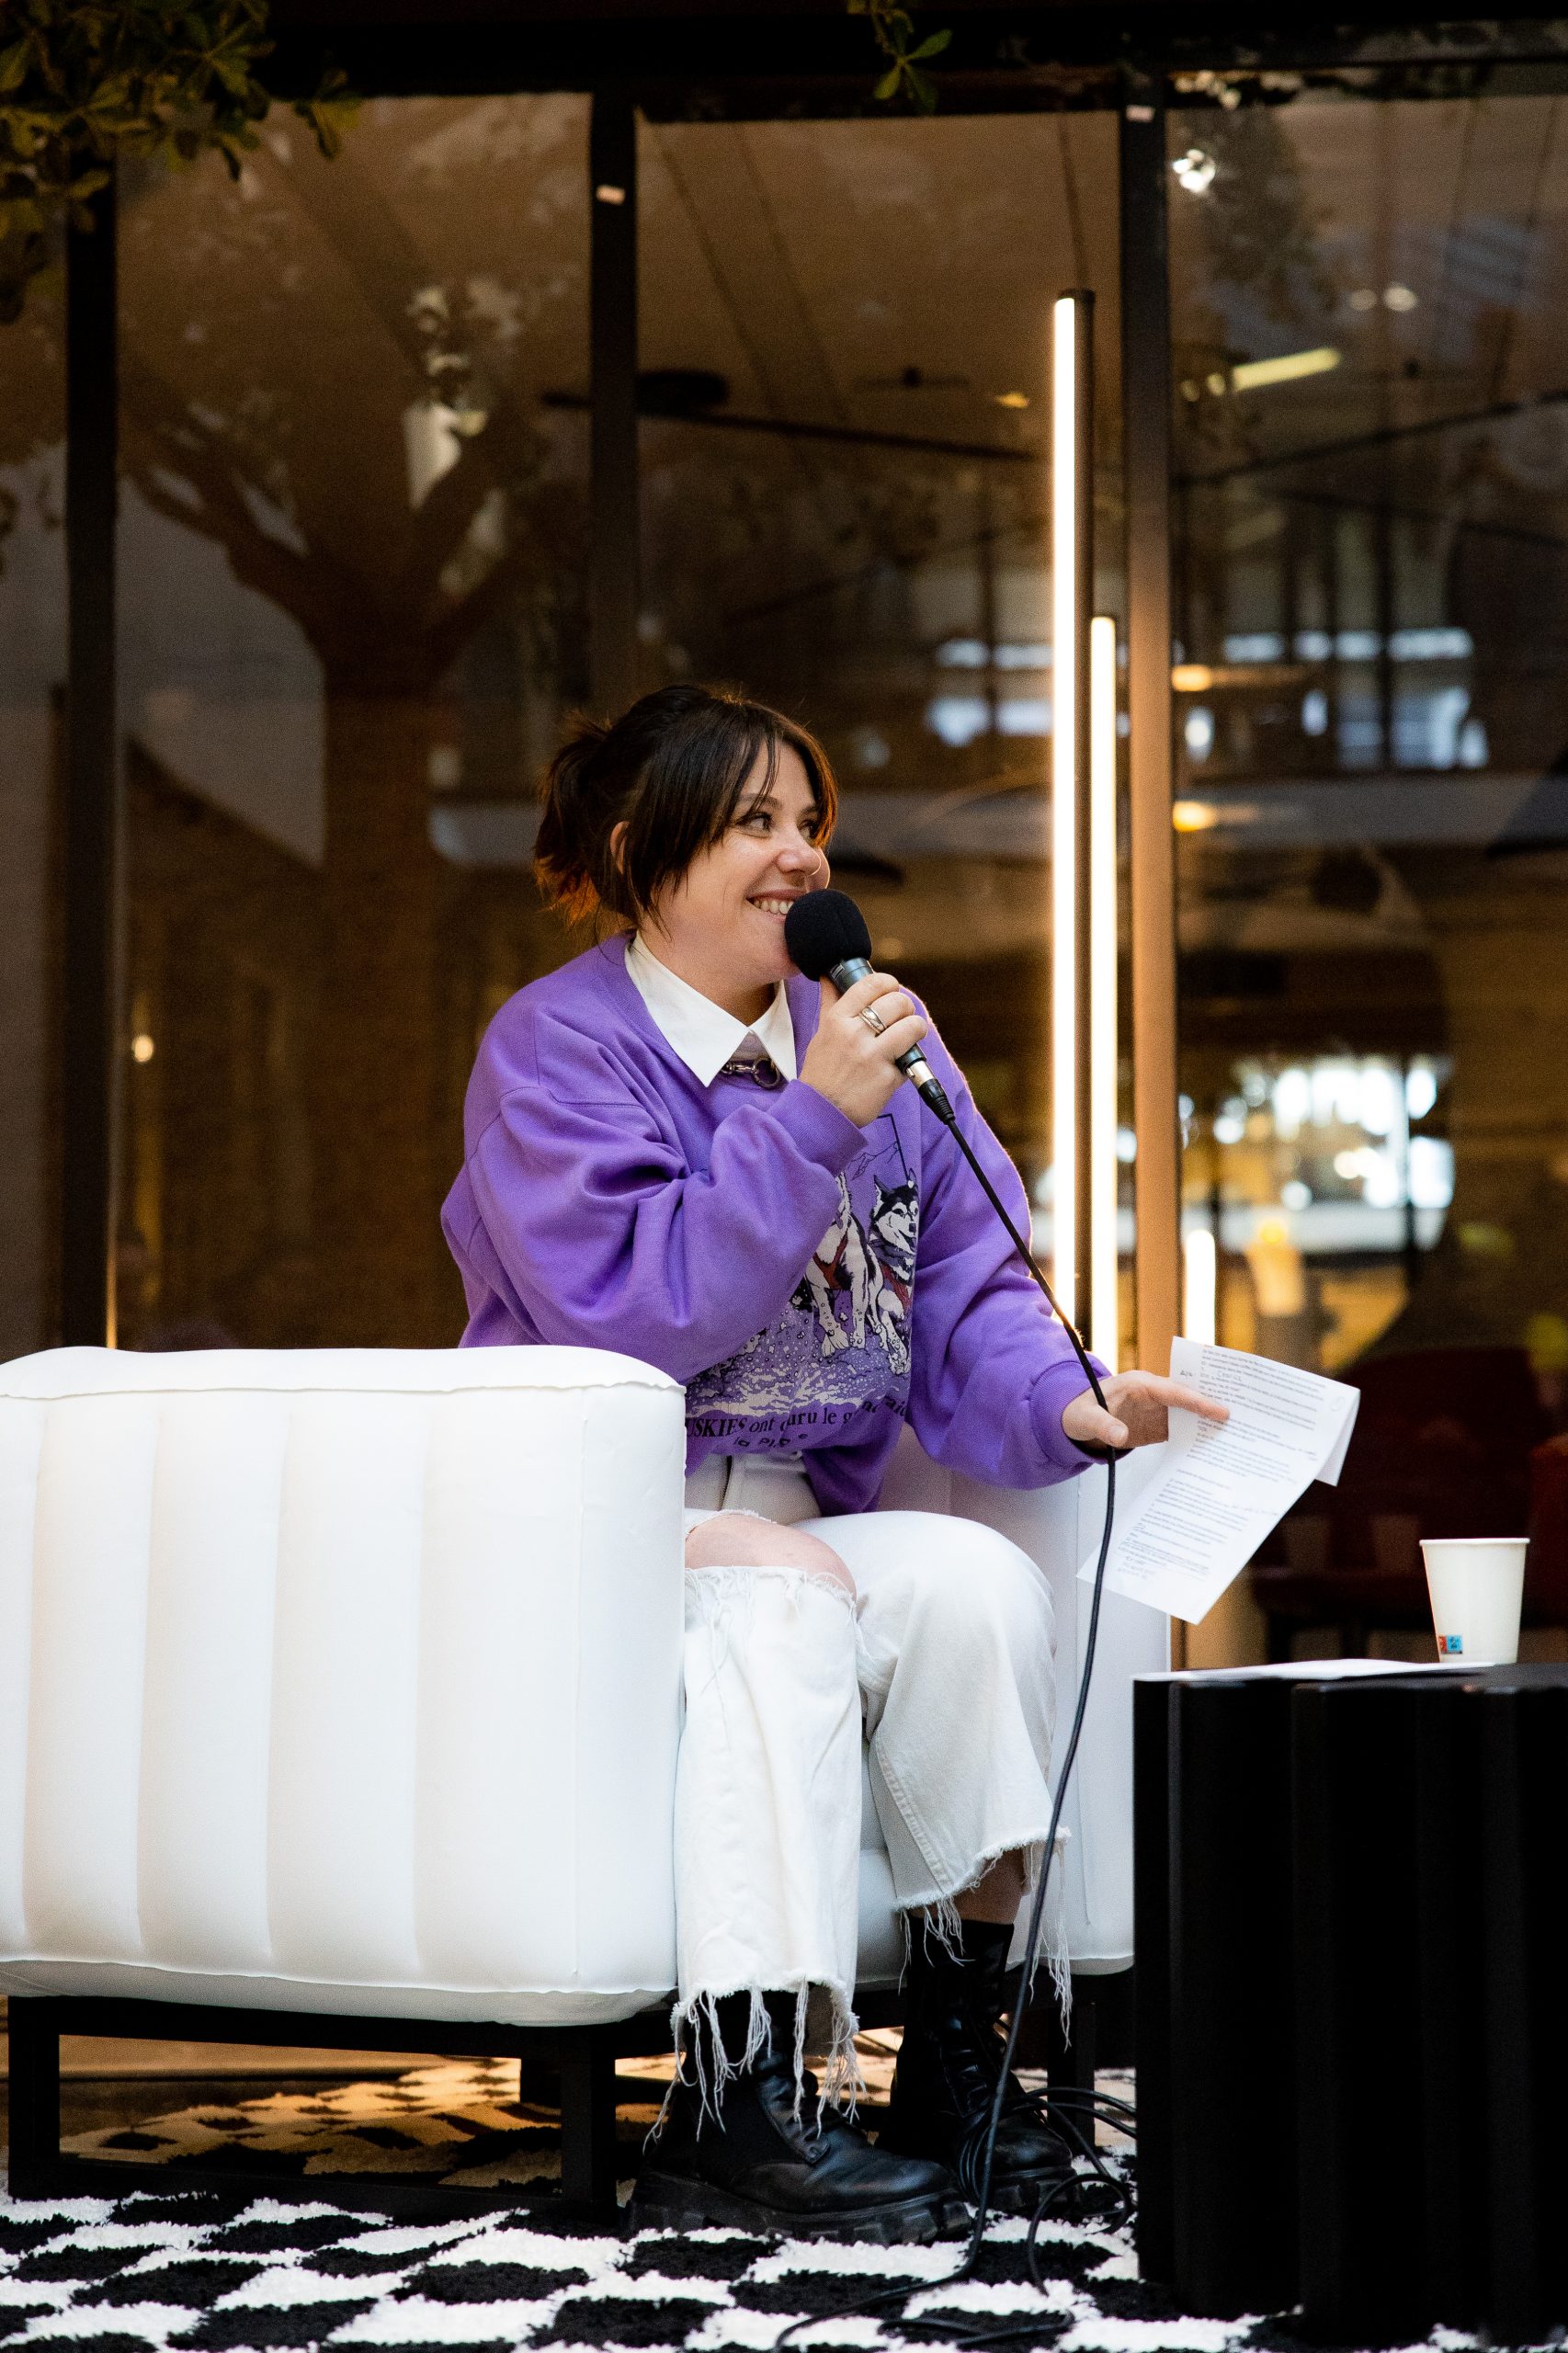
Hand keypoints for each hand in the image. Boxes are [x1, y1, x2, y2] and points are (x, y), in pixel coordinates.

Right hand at [799, 971, 929, 1127]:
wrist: (820, 1113)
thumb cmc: (822, 1072)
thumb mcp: (821, 1033)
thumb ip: (830, 1002)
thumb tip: (829, 975)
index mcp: (837, 1019)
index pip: (872, 984)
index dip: (889, 983)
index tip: (891, 991)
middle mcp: (854, 1034)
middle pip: (897, 1002)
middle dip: (906, 1008)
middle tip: (901, 1018)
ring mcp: (872, 1056)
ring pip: (912, 1026)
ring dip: (916, 1029)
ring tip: (909, 1037)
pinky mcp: (888, 1078)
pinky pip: (910, 1059)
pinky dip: (908, 1062)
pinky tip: (897, 1066)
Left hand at [1061, 1371, 1229, 1453]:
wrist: (1075, 1421)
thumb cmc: (1078, 1413)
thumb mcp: (1085, 1419)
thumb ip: (1103, 1425)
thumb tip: (1120, 1436)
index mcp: (1139, 1383)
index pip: (1174, 1391)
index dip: (1197, 1401)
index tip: (1220, 1410)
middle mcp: (1153, 1393)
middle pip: (1189, 1398)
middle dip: (1214, 1405)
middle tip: (1245, 1415)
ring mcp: (1157, 1409)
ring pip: (1189, 1414)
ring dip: (1210, 1422)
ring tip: (1239, 1432)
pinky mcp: (1158, 1425)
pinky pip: (1181, 1429)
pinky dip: (1198, 1436)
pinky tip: (1215, 1446)